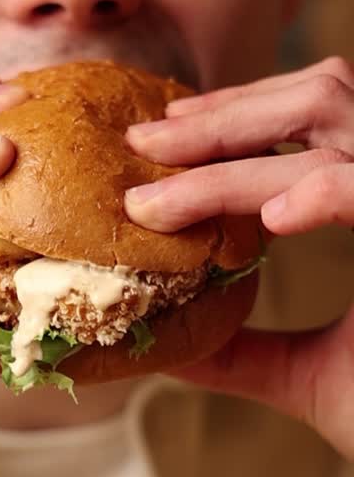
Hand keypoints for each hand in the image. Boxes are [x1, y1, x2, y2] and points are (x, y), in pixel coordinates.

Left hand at [124, 57, 353, 458]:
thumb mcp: (313, 380)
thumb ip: (247, 354)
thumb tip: (170, 348)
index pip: (319, 114)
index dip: (240, 110)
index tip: (163, 133)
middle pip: (323, 96)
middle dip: (222, 117)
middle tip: (142, 143)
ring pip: (334, 129)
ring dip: (235, 152)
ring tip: (159, 199)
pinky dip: (325, 193)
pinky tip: (271, 219)